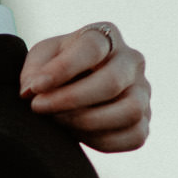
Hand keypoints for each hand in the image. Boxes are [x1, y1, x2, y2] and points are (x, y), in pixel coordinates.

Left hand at [20, 21, 150, 151]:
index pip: (91, 47)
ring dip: (87, 122)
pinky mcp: (143, 121)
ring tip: (59, 122)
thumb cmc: (56, 69)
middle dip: (71, 100)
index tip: (35, 88)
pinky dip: (102, 140)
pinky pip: (134, 136)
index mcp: (105, 36)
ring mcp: (142, 92)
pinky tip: (77, 134)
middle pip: (112, 82)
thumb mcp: (40, 59)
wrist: (72, 91)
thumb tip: (33, 91)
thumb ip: (35, 70)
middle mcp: (131, 61)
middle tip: (40, 108)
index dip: (62, 69)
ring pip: (129, 110)